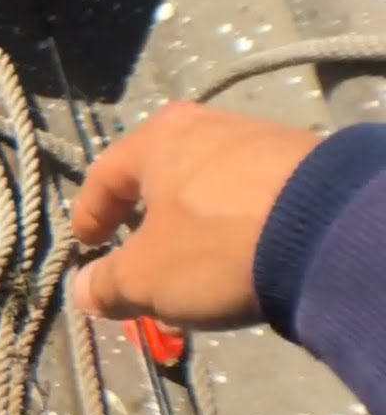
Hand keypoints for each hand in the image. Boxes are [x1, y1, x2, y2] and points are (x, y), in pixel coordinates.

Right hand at [69, 100, 321, 330]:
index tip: (87, 245)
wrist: (330, 232)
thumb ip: (107, 284)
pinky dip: (235, 226)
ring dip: (192, 227)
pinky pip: (251, 196)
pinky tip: (243, 258)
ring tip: (195, 268)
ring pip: (207, 188)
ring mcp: (259, 139)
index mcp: (157, 139)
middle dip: (145, 225)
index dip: (89, 215)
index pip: (104, 175)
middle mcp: (204, 126)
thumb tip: (83, 289)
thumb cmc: (215, 245)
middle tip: (139, 258)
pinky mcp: (305, 161)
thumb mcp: (146, 277)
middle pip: (159, 178)